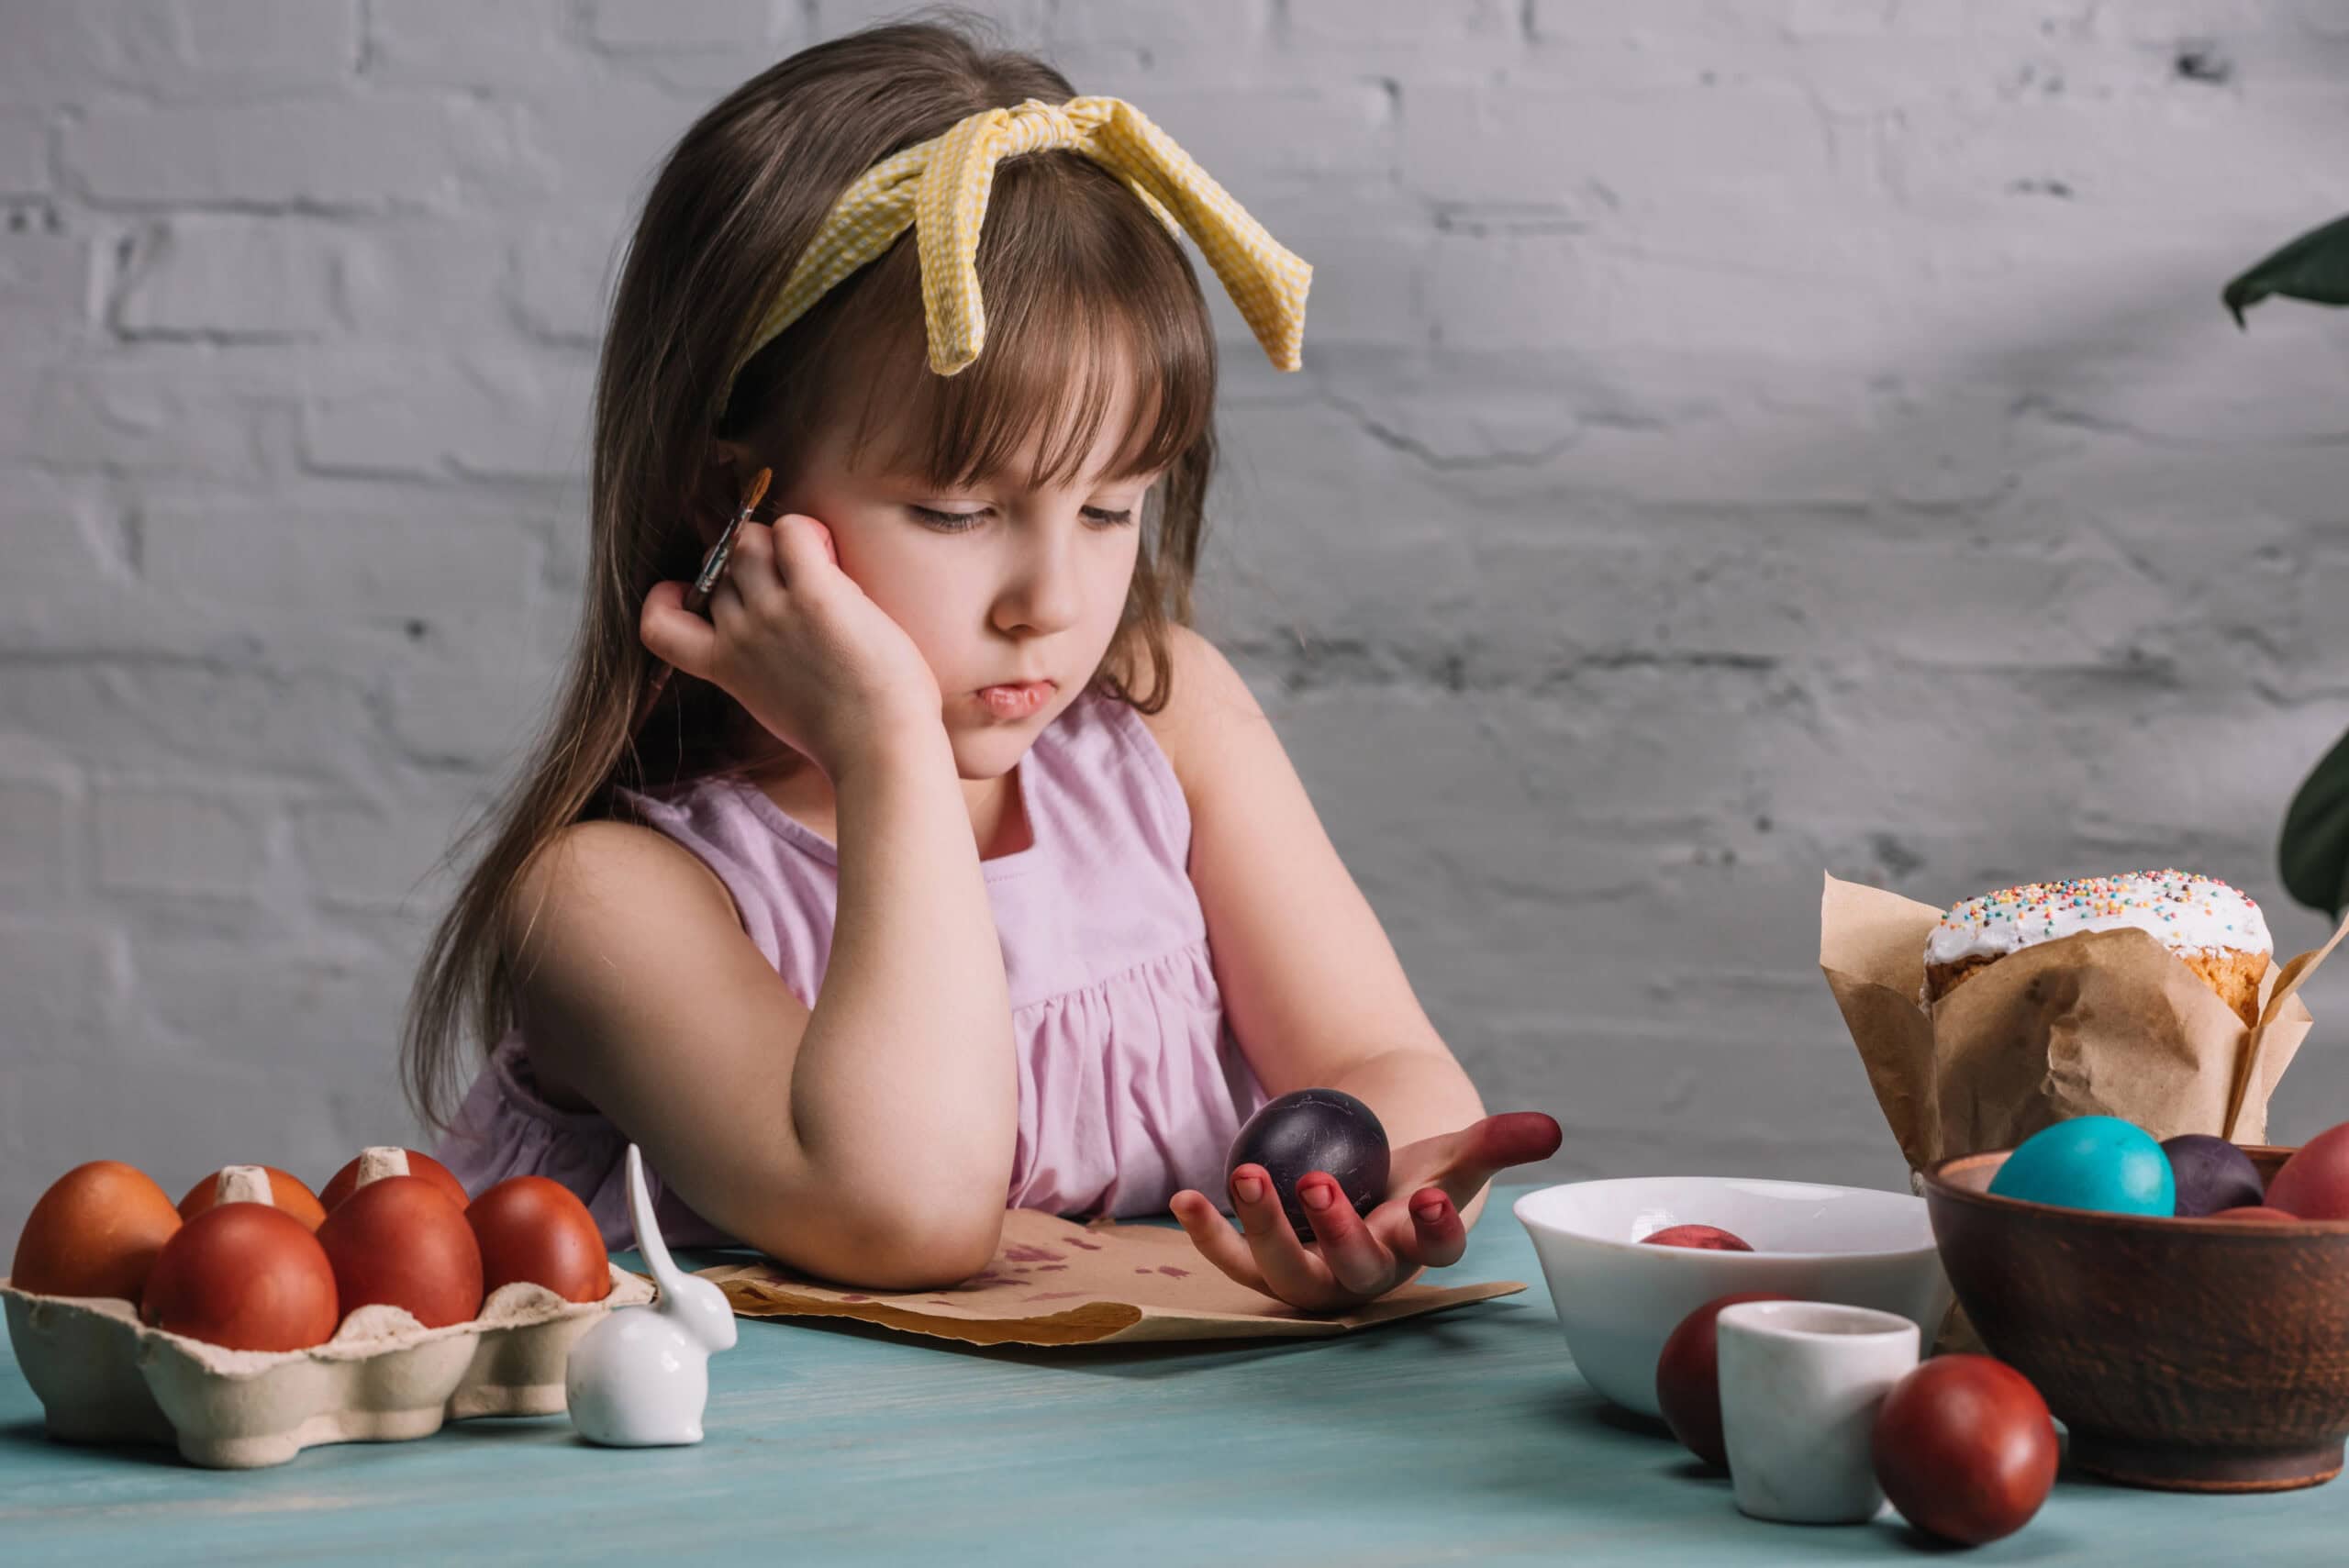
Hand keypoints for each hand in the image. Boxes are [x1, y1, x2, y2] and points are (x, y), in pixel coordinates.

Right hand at [640, 514, 943, 777]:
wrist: (879, 752)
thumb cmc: (845, 737)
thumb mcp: (775, 706)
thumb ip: (757, 670)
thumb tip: (771, 639)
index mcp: (724, 667)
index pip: (657, 624)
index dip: (669, 598)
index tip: (696, 595)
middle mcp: (740, 635)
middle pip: (720, 567)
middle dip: (750, 563)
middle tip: (794, 581)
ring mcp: (773, 613)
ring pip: (749, 541)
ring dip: (779, 542)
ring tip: (818, 567)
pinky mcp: (815, 596)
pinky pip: (793, 530)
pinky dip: (809, 531)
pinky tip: (831, 556)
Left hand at [1169, 1110, 1561, 1312]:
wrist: (1367, 1185)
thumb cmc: (1414, 1171)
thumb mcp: (1453, 1152)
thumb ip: (1500, 1140)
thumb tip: (1553, 1128)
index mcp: (1419, 1250)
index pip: (1436, 1251)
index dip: (1433, 1231)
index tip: (1427, 1200)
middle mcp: (1367, 1275)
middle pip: (1355, 1269)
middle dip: (1336, 1230)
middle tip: (1318, 1185)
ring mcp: (1313, 1276)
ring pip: (1288, 1270)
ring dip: (1263, 1227)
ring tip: (1248, 1175)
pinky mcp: (1266, 1267)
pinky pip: (1233, 1260)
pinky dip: (1207, 1232)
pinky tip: (1184, 1197)